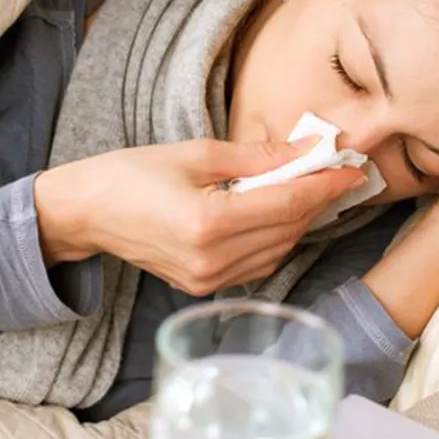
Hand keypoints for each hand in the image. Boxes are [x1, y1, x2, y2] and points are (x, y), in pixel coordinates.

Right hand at [33, 138, 365, 294]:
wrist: (87, 213)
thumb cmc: (131, 174)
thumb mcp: (195, 154)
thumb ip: (256, 158)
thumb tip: (305, 152)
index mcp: (207, 222)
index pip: (287, 204)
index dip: (324, 186)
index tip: (351, 168)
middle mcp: (211, 260)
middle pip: (288, 230)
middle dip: (317, 200)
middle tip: (335, 173)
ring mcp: (207, 280)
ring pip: (278, 251)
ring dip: (299, 220)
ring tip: (309, 189)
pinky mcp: (203, 286)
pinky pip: (257, 265)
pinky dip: (276, 239)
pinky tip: (279, 215)